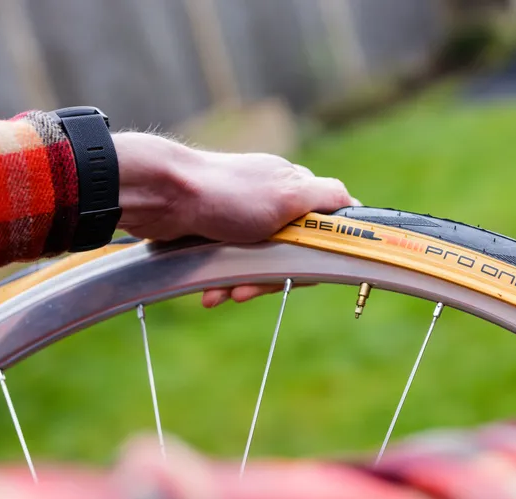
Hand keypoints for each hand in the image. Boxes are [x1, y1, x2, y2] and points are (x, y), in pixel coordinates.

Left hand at [113, 132, 356, 306]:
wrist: (161, 196)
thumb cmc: (226, 194)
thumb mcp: (288, 193)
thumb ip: (326, 197)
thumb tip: (354, 203)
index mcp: (295, 188)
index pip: (326, 229)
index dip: (317, 255)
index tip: (303, 273)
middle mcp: (273, 201)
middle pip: (292, 254)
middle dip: (271, 277)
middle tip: (250, 290)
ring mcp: (244, 217)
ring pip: (259, 264)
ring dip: (243, 283)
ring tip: (222, 295)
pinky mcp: (217, 231)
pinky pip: (231, 265)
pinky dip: (223, 280)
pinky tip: (210, 292)